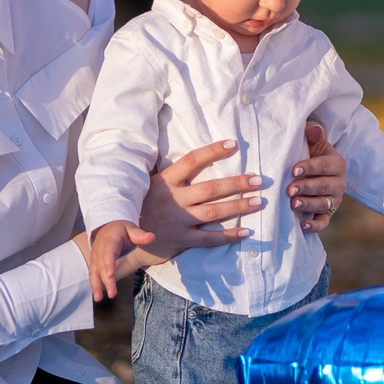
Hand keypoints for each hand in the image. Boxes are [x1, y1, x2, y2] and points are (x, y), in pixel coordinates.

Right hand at [79, 220, 152, 301]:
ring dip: (96, 285)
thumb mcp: (131, 229)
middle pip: (101, 266)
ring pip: (94, 272)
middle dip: (106, 281)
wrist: (106, 227)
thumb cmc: (121, 230)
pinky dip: (94, 285)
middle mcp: (100, 250)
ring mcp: (95, 257)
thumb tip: (152, 237)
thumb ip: (140, 235)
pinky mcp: (94, 264)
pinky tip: (98, 296)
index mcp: (110, 241)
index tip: (110, 274)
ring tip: (99, 298)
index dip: (109, 263)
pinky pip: (93, 274)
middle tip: (112, 294)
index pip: (108, 252)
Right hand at [140, 141, 266, 257]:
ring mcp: (178, 220)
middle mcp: (173, 199)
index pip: (192, 161)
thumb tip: (193, 156)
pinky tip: (246, 232)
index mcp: (165, 181)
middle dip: (237, 183)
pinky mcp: (181, 240)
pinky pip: (209, 238)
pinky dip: (228, 235)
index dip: (213, 151)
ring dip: (238, 206)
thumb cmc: (142, 206)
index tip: (234, 144)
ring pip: (214, 212)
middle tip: (259, 179)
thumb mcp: (149, 185)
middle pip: (210, 188)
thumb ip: (169, 174)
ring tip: (258, 201)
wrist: (125, 240)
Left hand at [290, 120, 348, 234]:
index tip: (294, 170)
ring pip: (323, 204)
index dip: (309, 168)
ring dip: (308, 205)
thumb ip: (313, 135)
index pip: (324, 166)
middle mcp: (339, 183)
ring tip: (293, 204)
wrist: (316, 173)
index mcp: (336, 164)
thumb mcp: (314, 144)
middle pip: (323, 186)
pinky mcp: (328, 214)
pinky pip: (324, 222)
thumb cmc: (311, 155)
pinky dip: (315, 226)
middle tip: (290, 190)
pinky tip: (303, 226)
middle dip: (306, 188)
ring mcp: (334, 200)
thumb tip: (312, 128)